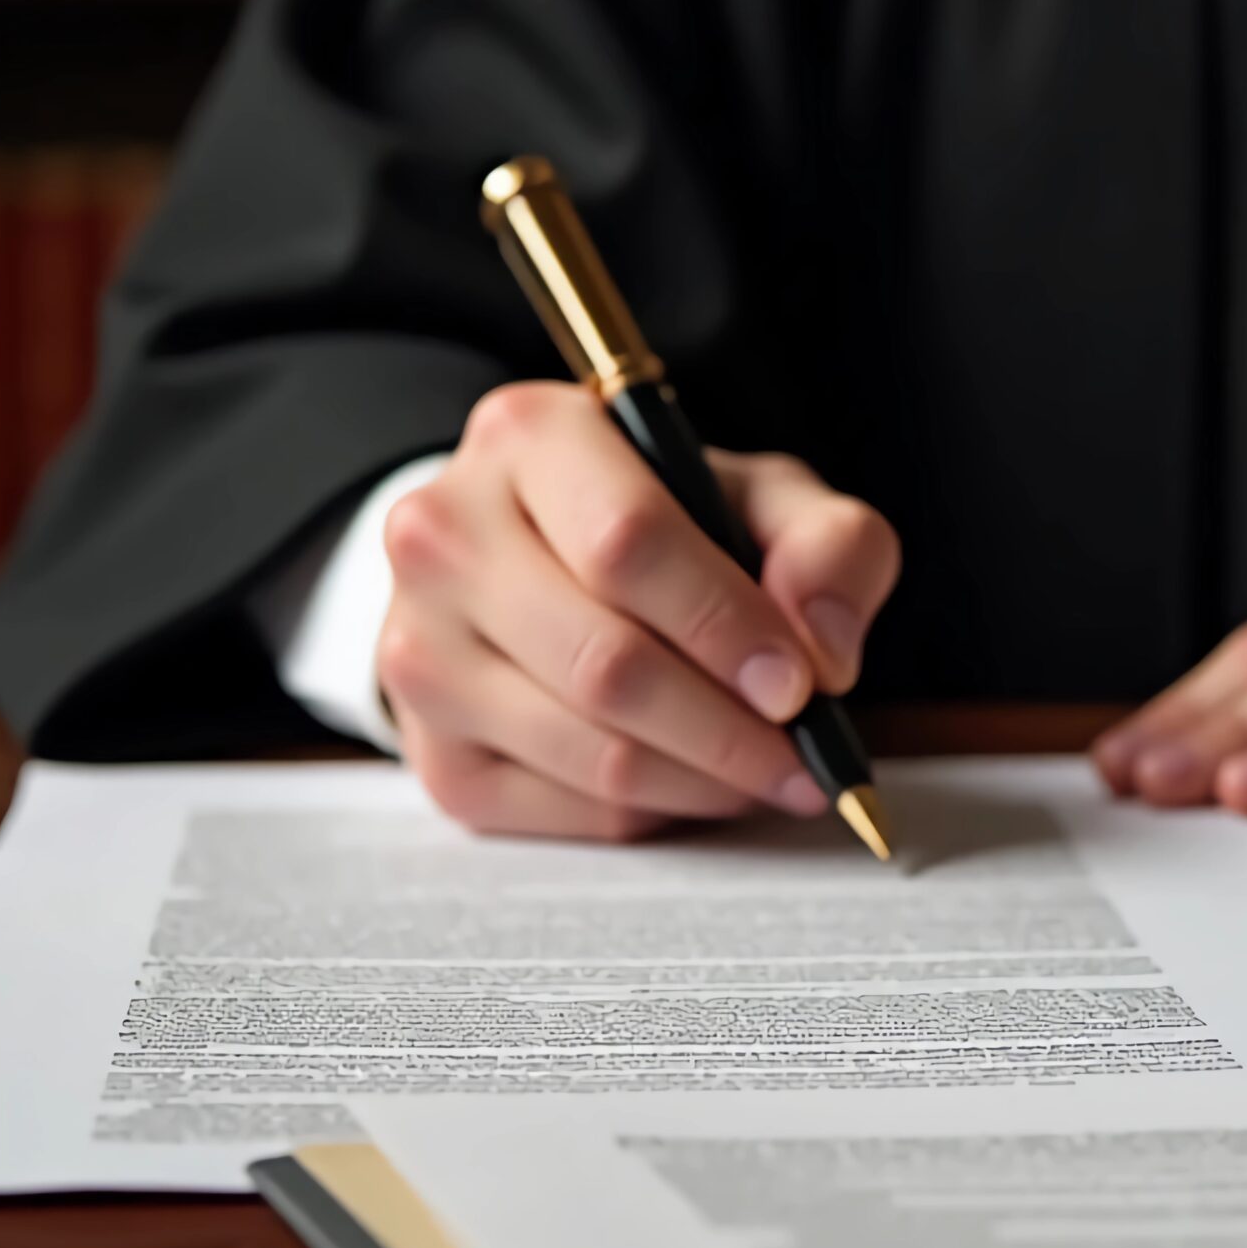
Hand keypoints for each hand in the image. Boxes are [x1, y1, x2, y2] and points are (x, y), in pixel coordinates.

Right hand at [376, 382, 900, 840]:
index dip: (727, 625)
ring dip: (707, 780)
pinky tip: (700, 781)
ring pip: (591, 752)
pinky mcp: (434, 753)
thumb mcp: (760, 496)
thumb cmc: (662, 521)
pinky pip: (570, 811)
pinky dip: (659, 811)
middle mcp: (444, 534)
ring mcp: (419, 650)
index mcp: (528, 436)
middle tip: (807, 754)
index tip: (802, 682)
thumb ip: (827, 542)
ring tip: (773, 771)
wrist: (541, 561)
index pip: (628, 542)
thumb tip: (823, 650)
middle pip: (606, 663)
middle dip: (731, 727)